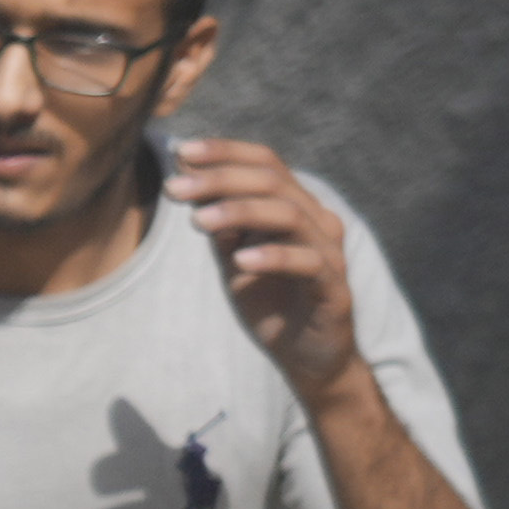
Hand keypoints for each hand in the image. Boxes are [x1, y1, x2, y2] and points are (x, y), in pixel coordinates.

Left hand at [168, 135, 361, 385]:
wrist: (307, 357)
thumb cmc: (270, 300)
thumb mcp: (234, 256)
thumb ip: (218, 222)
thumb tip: (184, 179)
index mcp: (295, 206)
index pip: (265, 162)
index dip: (225, 152)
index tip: (181, 151)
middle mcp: (317, 220)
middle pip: (272, 182)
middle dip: (220, 179)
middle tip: (174, 189)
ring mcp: (329, 252)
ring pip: (289, 215)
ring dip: (240, 212)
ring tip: (198, 221)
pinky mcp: (334, 288)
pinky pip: (307, 263)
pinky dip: (273, 257)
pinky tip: (241, 260)